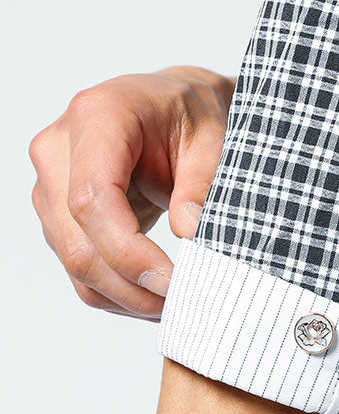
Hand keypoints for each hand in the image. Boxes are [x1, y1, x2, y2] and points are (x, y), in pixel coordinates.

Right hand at [29, 66, 234, 318]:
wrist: (171, 109)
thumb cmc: (191, 116)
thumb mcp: (214, 139)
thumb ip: (203, 183)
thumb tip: (190, 232)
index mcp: (98, 116)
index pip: (91, 198)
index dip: (128, 251)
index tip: (172, 281)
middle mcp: (59, 149)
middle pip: (77, 241)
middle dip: (131, 285)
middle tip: (183, 302)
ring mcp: (50, 184)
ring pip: (75, 263)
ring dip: (126, 297)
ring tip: (177, 304)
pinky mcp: (58, 214)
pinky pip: (78, 268)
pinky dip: (116, 293)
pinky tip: (154, 297)